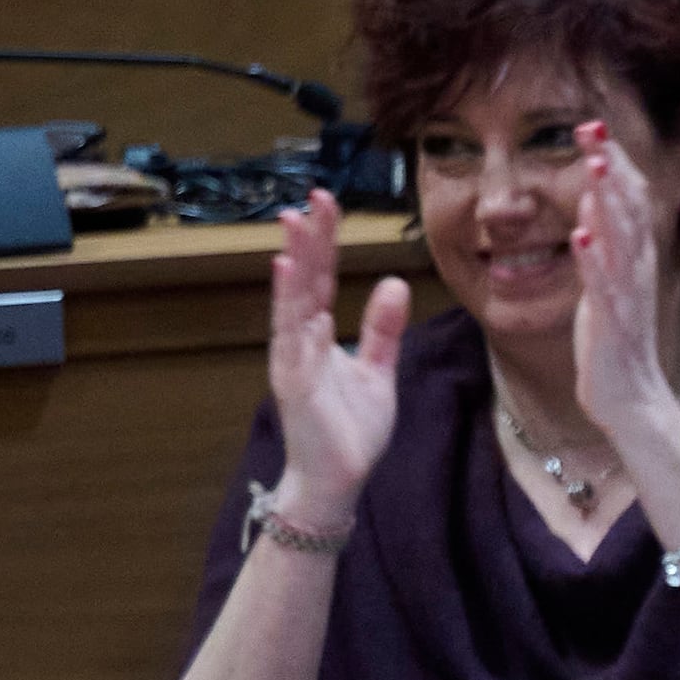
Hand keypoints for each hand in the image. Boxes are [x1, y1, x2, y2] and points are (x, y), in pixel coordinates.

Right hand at [259, 192, 404, 522]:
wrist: (336, 482)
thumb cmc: (350, 430)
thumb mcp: (377, 372)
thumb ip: (382, 330)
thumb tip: (393, 283)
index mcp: (318, 335)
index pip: (322, 279)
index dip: (325, 242)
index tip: (327, 204)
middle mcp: (300, 341)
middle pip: (305, 281)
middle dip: (309, 240)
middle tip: (313, 198)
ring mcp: (294, 361)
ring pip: (293, 303)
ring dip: (294, 263)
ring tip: (295, 224)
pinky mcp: (294, 384)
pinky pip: (292, 340)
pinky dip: (289, 306)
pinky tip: (286, 275)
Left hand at [560, 122, 679, 436]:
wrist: (633, 400)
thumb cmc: (616, 341)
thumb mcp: (614, 282)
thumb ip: (608, 241)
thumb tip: (596, 201)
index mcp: (637, 257)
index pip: (630, 197)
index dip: (614, 160)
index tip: (592, 125)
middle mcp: (637, 269)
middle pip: (629, 207)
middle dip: (610, 165)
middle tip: (590, 126)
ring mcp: (626, 295)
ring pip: (621, 240)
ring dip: (608, 202)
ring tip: (593, 166)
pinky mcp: (610, 323)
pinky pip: (603, 287)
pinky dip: (593, 261)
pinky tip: (581, 236)